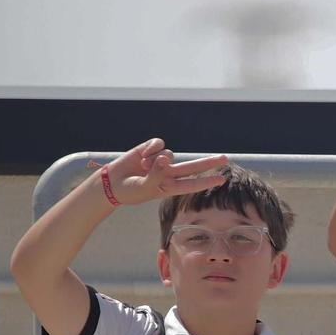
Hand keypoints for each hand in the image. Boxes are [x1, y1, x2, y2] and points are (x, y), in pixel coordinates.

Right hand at [94, 139, 228, 206]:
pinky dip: (151, 149)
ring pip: (170, 154)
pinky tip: (142, 156)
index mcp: (170, 187)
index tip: (222, 179)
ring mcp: (160, 161)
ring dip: (156, 160)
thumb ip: (156, 175)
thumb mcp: (145, 189)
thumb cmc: (129, 191)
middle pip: (193, 167)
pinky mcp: (149, 149)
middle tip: (225, 158)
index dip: (207, 182)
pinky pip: (159, 144)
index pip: (192, 184)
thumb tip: (166, 158)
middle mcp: (168, 173)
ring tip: (143, 167)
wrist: (110, 183)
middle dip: (209, 163)